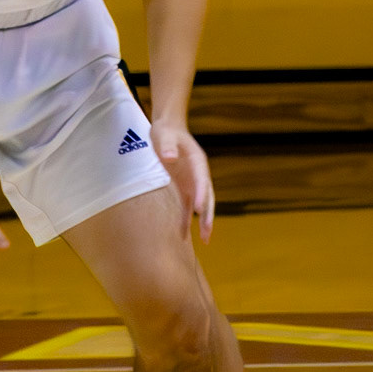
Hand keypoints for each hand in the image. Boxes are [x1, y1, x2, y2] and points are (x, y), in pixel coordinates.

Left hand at [150, 120, 215, 242]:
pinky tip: (184, 235)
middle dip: (208, 216)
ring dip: (202, 222)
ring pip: (200, 205)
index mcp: (197, 161)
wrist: (168, 131)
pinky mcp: (184, 188)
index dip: (201, 194)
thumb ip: (167, 146)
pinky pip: (186, 206)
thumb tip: (170, 158)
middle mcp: (198, 174)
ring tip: (204, 240)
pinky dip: (186, 220)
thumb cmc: (166, 132)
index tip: (199, 209)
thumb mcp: (164, 136)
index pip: (202, 180)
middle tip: (207, 233)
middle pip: (207, 197)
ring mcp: (192, 182)